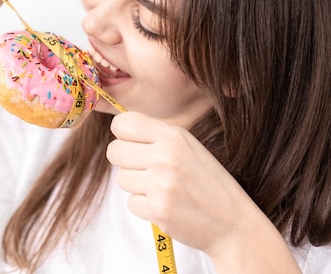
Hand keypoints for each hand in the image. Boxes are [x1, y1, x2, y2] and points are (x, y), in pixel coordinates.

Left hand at [106, 111, 262, 255]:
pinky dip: (144, 207)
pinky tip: (165, 205)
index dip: (122, 136)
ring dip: (137, 187)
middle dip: (125, 163)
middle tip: (146, 171)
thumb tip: (118, 128)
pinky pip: (130, 203)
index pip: (123, 124)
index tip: (132, 145)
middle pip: (114, 151)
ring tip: (162, 190)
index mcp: (173, 136)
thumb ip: (155, 136)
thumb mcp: (188, 147)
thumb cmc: (206, 182)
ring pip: (121, 179)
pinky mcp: (158, 209)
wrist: (233, 223)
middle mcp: (166, 156)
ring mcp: (162, 183)